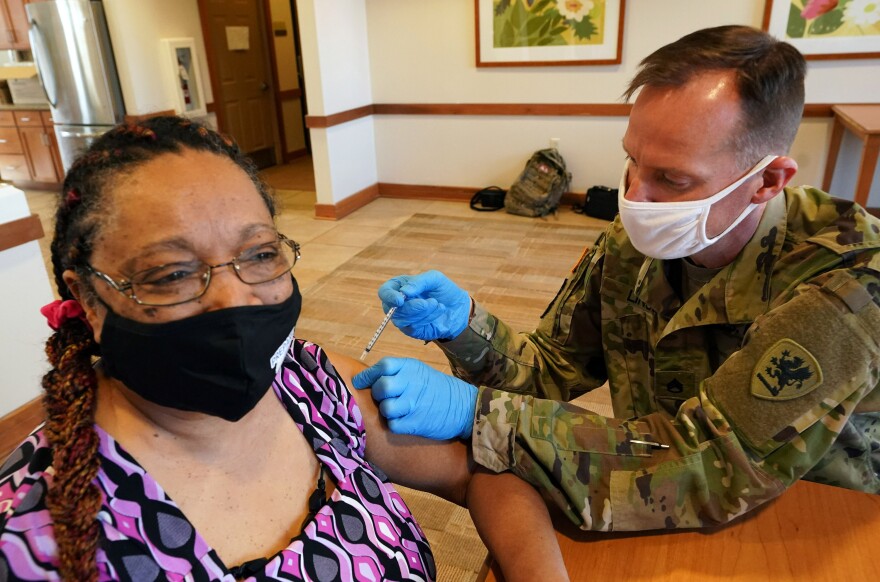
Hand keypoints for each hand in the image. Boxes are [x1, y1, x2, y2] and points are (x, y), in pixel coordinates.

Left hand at [352, 357, 477, 439]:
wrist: (464, 407)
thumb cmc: (437, 389)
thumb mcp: (420, 372)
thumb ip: (397, 372)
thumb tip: (369, 379)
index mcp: (411, 368)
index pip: (383, 366)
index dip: (368, 375)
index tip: (360, 382)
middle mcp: (412, 383)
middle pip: (381, 387)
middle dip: (377, 394)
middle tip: (382, 398)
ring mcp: (414, 403)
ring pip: (385, 408)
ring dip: (386, 411)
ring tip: (395, 411)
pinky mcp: (416, 423)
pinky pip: (394, 425)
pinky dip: (395, 425)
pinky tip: (403, 421)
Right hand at [377, 270, 470, 340]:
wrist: (459, 308)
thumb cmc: (444, 290)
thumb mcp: (435, 279)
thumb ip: (419, 282)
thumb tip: (404, 292)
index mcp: (399, 287)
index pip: (384, 292)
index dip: (389, 296)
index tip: (400, 299)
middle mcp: (398, 304)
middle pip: (390, 309)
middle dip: (410, 307)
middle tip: (427, 303)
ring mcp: (404, 318)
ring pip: (402, 320)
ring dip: (421, 312)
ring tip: (436, 304)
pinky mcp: (412, 330)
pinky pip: (412, 327)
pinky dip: (426, 319)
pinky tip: (437, 311)